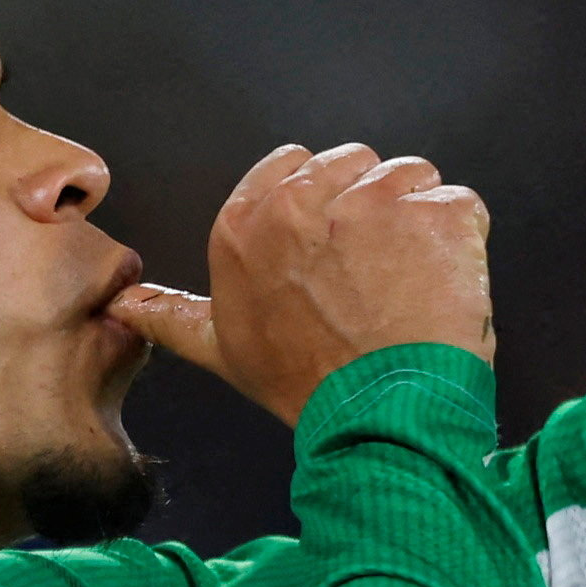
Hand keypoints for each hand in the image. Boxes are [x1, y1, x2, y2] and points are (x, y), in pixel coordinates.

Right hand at [111, 141, 494, 427]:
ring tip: (407, 290)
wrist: (376, 420)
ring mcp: (375, 200)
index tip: (332, 255)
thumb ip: (174, 316)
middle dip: (372, 214)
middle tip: (370, 283)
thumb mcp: (224, 349)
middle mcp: (304, 199)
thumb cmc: (303, 385)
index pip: (294, 167)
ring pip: (411, 179)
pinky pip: (460, 206)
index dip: (323, 208)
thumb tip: (124, 305)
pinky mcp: (436, 212)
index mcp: (247, 223)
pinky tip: (443, 290)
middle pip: (357, 167)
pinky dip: (461, 244)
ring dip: (418, 227)